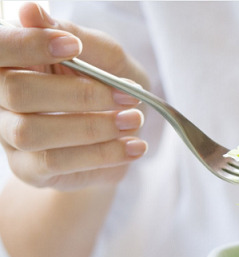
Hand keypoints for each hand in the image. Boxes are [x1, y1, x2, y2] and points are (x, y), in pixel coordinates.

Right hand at [0, 2, 148, 190]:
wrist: (123, 132)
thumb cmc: (108, 82)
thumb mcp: (102, 53)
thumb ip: (71, 34)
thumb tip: (32, 11)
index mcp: (11, 59)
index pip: (0, 48)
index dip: (29, 45)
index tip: (73, 47)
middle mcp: (0, 97)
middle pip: (16, 92)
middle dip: (79, 94)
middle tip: (128, 95)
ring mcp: (10, 135)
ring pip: (33, 133)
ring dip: (92, 128)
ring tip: (134, 120)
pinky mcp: (29, 169)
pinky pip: (56, 162)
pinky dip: (102, 154)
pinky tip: (134, 146)